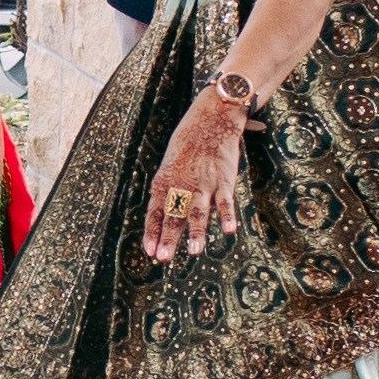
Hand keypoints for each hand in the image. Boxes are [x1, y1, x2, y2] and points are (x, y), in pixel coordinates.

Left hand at [141, 95, 249, 263]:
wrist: (211, 120)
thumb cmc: (187, 145)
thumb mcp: (169, 165)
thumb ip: (167, 191)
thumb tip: (164, 215)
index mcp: (165, 182)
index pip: (156, 212)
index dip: (153, 233)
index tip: (150, 252)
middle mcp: (182, 185)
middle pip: (174, 215)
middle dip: (168, 238)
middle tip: (163, 258)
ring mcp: (203, 183)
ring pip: (198, 212)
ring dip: (196, 233)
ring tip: (194, 252)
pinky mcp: (223, 181)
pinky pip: (225, 202)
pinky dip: (227, 216)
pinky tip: (228, 231)